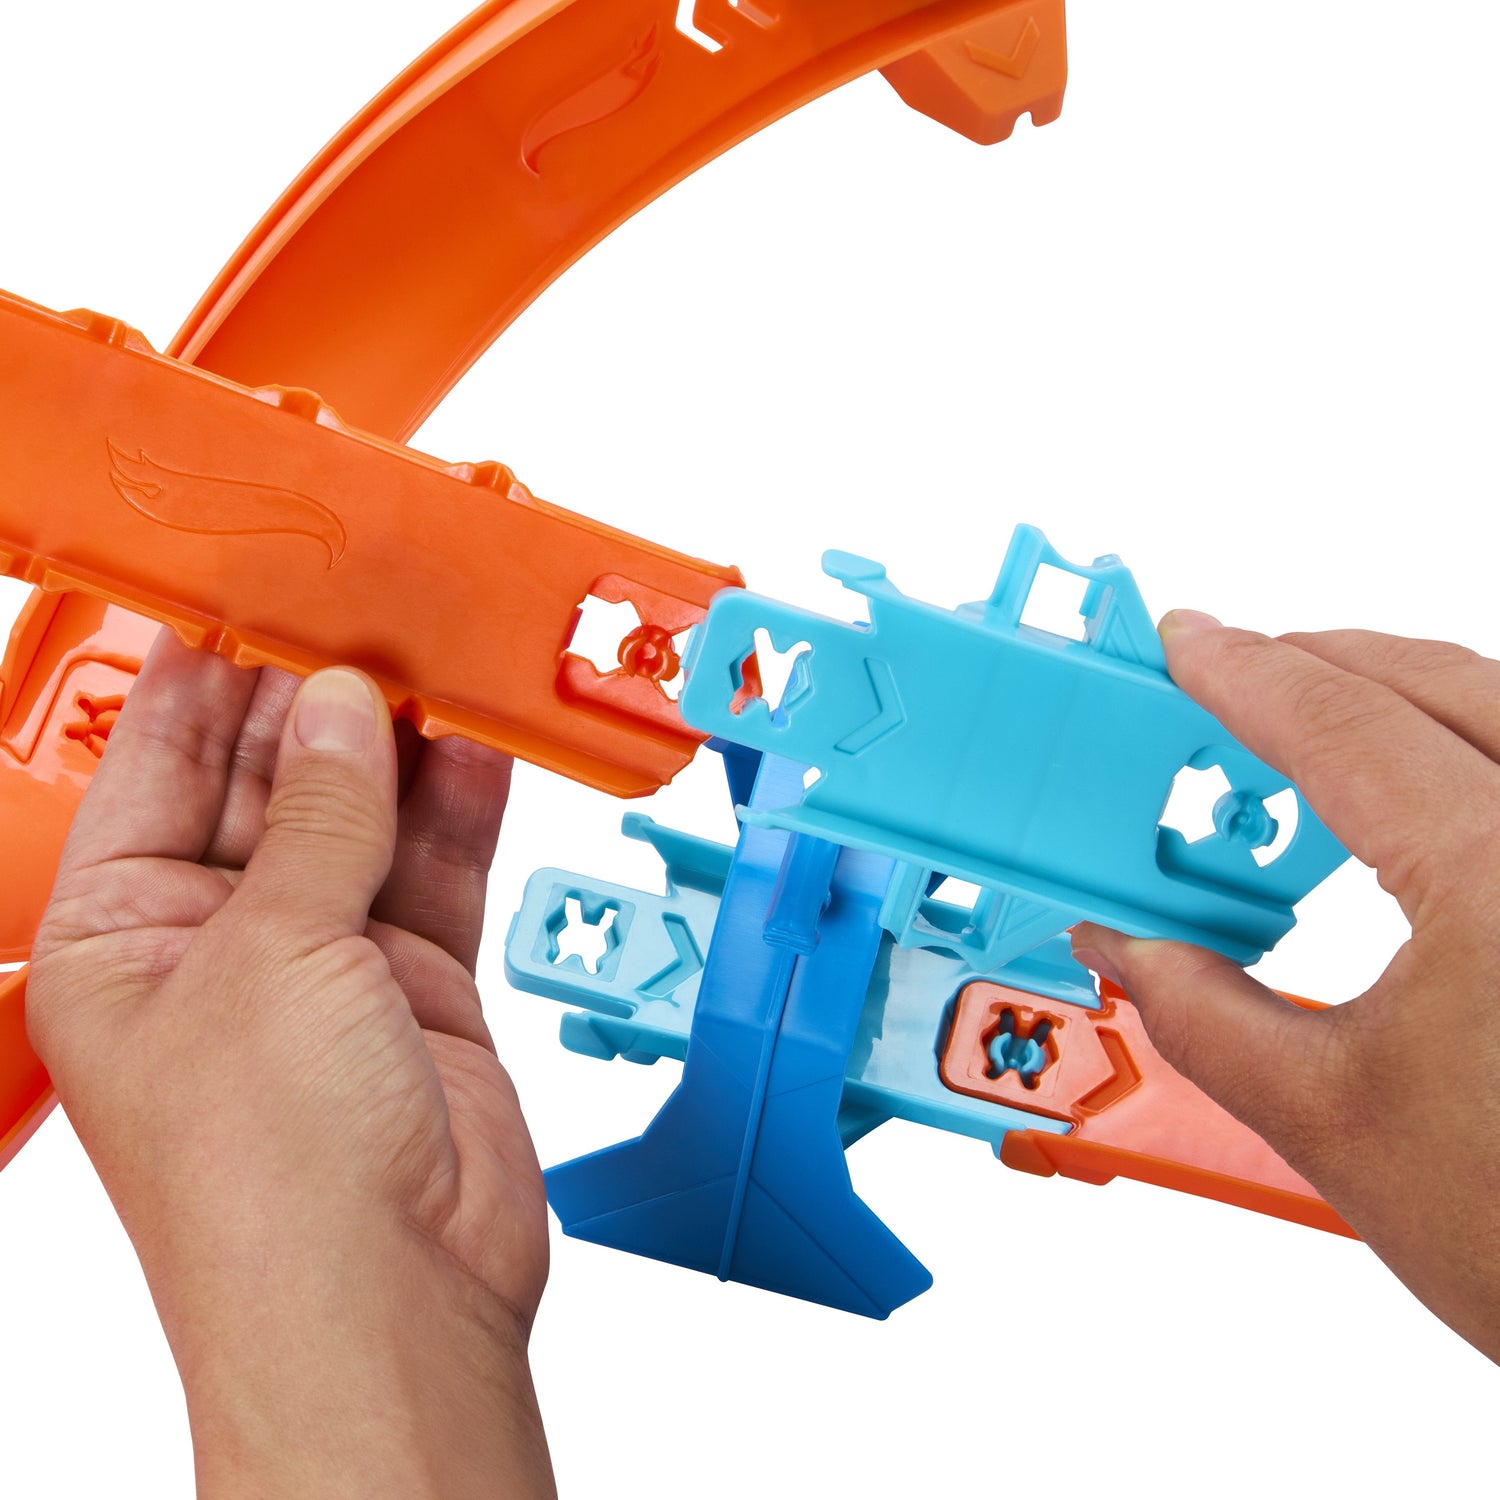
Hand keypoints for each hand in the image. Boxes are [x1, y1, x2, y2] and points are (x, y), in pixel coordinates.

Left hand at [26, 632, 554, 1497]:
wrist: (395, 1301)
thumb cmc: (268, 1179)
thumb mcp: (274, 956)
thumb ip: (323, 819)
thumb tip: (344, 707)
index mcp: (124, 938)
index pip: (161, 765)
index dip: (205, 673)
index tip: (255, 586)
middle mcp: (222, 944)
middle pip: (275, 781)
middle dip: (321, 700)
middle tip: (373, 606)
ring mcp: (327, 962)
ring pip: (369, 816)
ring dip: (404, 743)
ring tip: (439, 652)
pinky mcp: (418, 984)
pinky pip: (440, 868)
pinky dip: (465, 806)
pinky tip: (483, 741)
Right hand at [1073, 613, 1499, 1362]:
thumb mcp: (1330, 1122)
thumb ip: (1201, 1012)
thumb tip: (1125, 949)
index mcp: (1499, 873)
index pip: (1344, 727)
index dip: (1244, 675)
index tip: (1188, 644)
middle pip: (1445, 681)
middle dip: (1329, 660)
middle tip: (1239, 672)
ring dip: (1409, 696)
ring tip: (1322, 727)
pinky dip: (1476, 746)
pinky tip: (1433, 796)